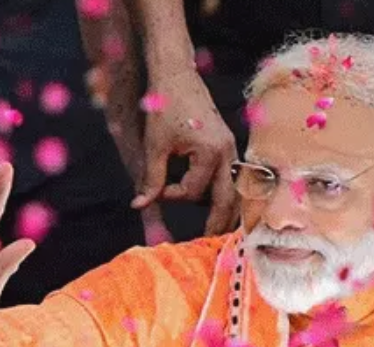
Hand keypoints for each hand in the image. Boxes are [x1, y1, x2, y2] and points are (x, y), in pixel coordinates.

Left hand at [132, 70, 239, 235]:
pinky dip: (226, 193)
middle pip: (228, 200)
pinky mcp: (228, 146)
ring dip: (226, 209)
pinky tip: (220, 206)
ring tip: (218, 231)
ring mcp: (231, 149)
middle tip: (209, 244)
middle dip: (219, 223)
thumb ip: (151, 178)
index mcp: (211, 152)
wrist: (177, 75)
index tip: (157, 191)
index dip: (173, 195)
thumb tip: (139, 206)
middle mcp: (228, 153)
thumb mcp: (155, 144)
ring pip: (234, 190)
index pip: (194, 190)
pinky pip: (232, 178)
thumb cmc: (165, 105)